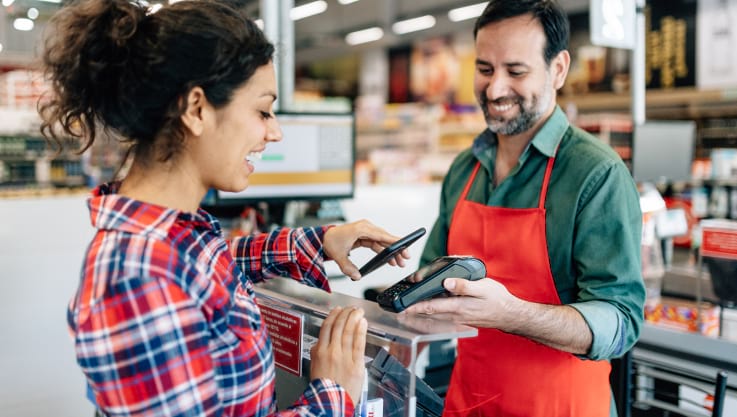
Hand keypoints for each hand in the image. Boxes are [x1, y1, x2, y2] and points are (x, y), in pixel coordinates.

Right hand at [310, 307, 367, 403]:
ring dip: (354, 319)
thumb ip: (317, 353)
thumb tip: (320, 343)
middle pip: (339, 326)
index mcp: (320, 351)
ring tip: (358, 311)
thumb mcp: (314, 367)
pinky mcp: (356, 364)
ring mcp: (344, 357)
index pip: (326, 327)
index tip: (338, 310)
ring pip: (348, 332)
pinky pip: (358, 344)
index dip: (333, 316)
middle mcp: (331, 351)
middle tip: (351, 308)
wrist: (330, 403)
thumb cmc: (322, 389)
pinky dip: (361, 331)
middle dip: (346, 314)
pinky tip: (363, 323)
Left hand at [323, 220, 409, 279]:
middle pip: (385, 237)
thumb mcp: (338, 255)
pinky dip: (384, 251)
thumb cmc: (331, 241)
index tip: (403, 245)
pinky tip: (390, 259)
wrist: (324, 238)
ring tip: (399, 262)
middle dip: (396, 248)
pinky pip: (378, 243)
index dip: (393, 241)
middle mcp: (365, 227)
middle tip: (406, 257)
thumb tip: (357, 276)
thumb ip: (347, 267)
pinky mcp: (366, 235)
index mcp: (360, 228)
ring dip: (391, 251)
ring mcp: (366, 231)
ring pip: (383, 241)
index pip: (380, 235)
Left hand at [402, 277, 519, 329]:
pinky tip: (430, 304)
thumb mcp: (482, 288)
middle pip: (428, 312)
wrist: (509, 315)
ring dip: (421, 309)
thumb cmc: (498, 301)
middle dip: (413, 309)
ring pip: (434, 313)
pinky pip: (442, 314)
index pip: (430, 307)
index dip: (413, 307)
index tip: (400, 308)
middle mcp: (455, 314)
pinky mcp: (461, 317)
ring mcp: (458, 317)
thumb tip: (446, 283)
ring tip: (409, 304)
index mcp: (458, 306)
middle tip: (399, 306)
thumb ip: (463, 286)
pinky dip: (433, 310)